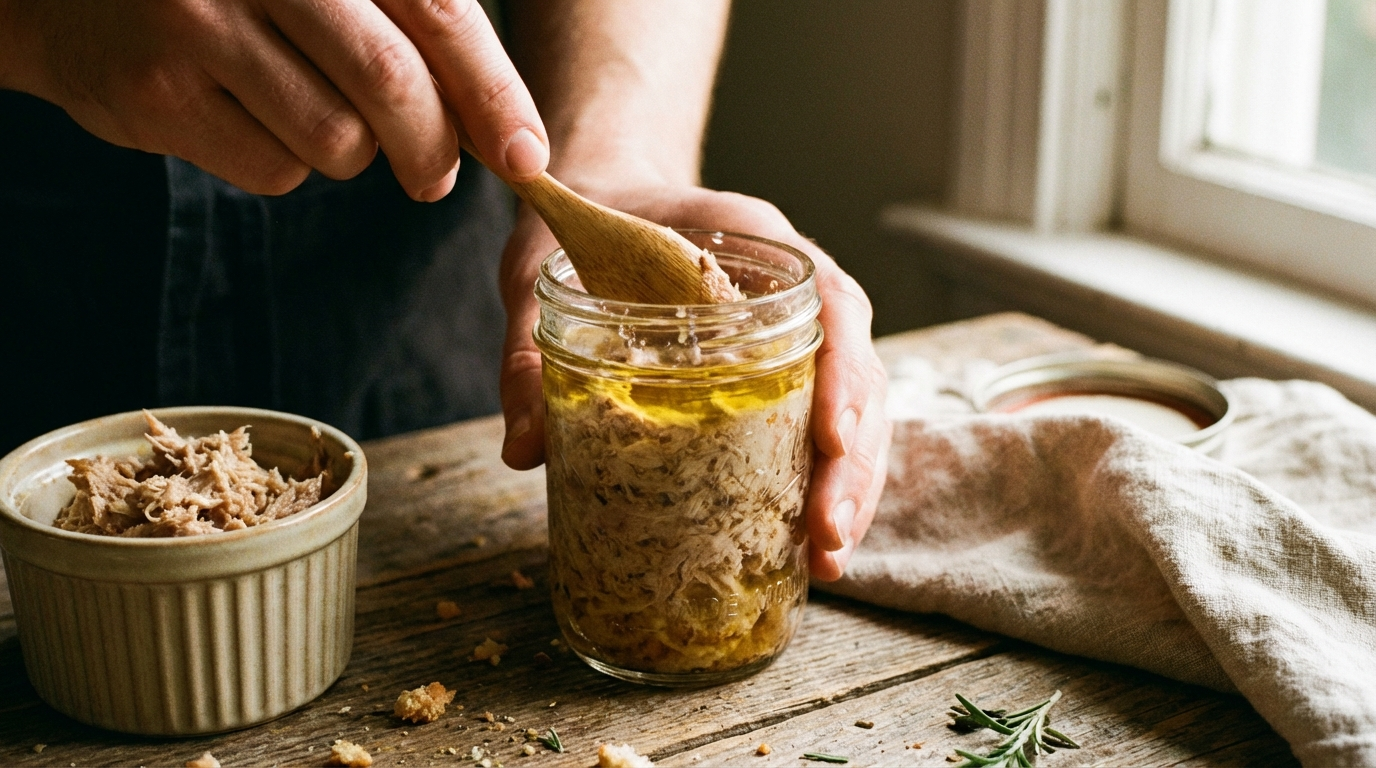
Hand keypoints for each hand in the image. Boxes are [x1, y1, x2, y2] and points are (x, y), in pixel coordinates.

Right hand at [0, 0, 547, 197]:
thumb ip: (413, 26)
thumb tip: (505, 131)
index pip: (437, 12)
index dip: (493, 93)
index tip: (527, 155)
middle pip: (391, 85)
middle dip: (435, 149)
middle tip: (436, 176)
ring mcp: (198, 22)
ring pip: (337, 139)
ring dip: (353, 154)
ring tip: (318, 120)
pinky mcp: (156, 91)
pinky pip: (275, 170)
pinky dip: (289, 166)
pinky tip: (255, 123)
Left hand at [498, 184, 891, 581]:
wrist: (597, 188)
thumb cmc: (580, 219)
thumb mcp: (542, 272)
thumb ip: (530, 348)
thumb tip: (524, 448)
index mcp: (757, 241)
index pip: (832, 303)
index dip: (844, 372)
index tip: (831, 439)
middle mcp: (790, 288)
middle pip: (858, 374)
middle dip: (853, 461)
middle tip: (825, 536)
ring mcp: (790, 331)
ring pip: (853, 409)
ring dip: (850, 485)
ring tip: (826, 558)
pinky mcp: (772, 370)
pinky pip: (818, 423)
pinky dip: (821, 481)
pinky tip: (807, 541)